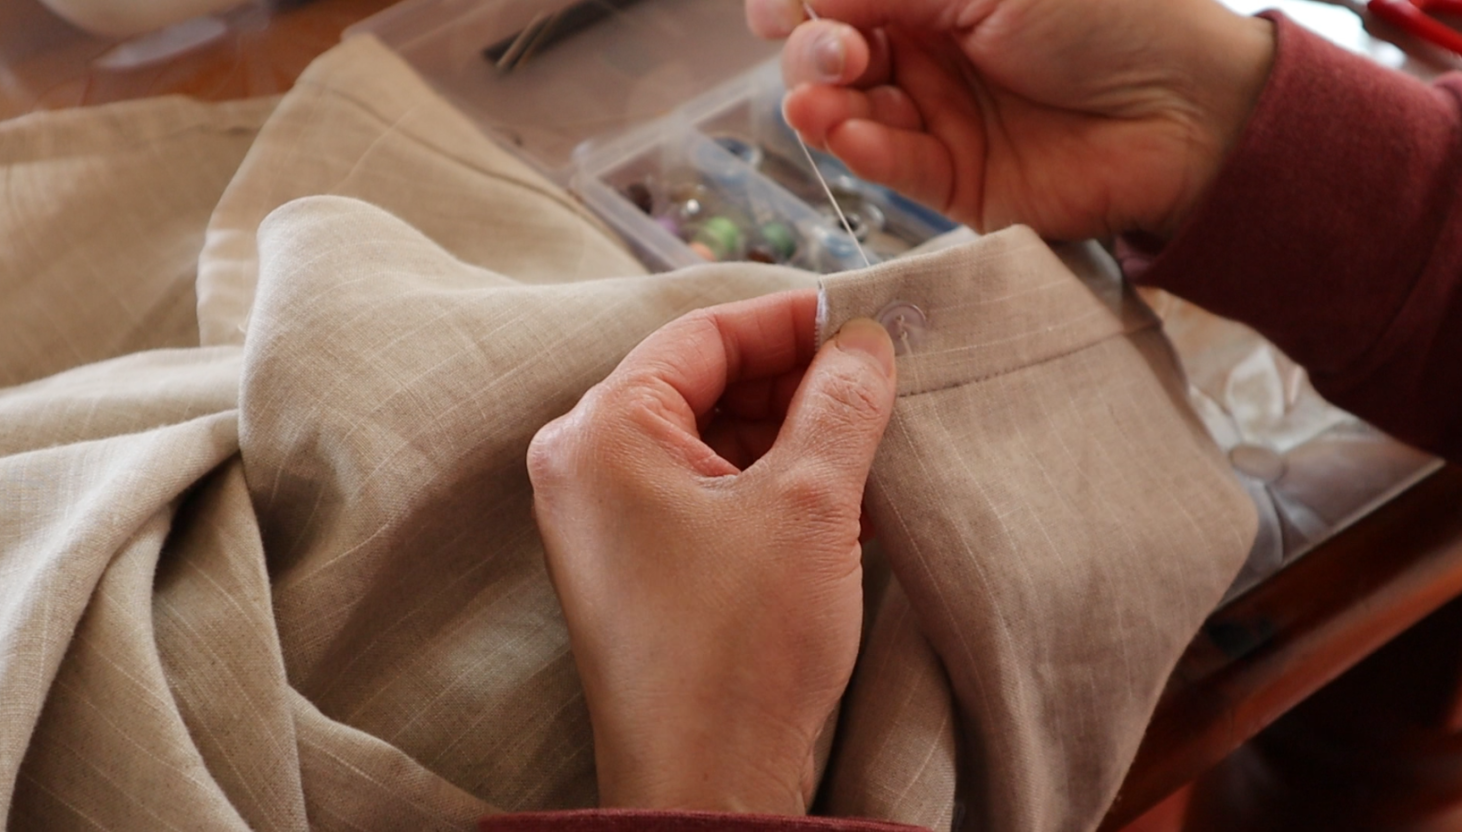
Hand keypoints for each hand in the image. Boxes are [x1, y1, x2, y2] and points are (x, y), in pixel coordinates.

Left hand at [527, 290, 896, 812]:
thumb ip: (839, 403)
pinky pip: (708, 493)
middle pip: (704, 382)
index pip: (703, 334)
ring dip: (792, 437)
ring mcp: (607, 520)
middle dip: (796, 383)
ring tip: (871, 448)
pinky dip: (773, 486)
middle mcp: (586, 466)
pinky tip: (845, 498)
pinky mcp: (638, 566)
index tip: (863, 324)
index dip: (789, 322)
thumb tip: (864, 343)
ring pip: (712, 439)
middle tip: (877, 389)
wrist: (709, 787)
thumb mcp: (808, 504)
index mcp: (602, 431)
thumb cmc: (740, 650)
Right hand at [747, 0, 1274, 239]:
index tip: (776, 11)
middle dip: (816, 50)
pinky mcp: (952, 181)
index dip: (801, 3)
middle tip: (838, 51)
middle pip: (832, 53)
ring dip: (823, 103)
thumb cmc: (1109, 18)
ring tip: (822, 98)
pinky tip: (846, 131)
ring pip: (847, 112)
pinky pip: (888, 164)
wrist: (1186, 109)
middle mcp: (930, 50)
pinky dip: (858, 147)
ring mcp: (938, 115)